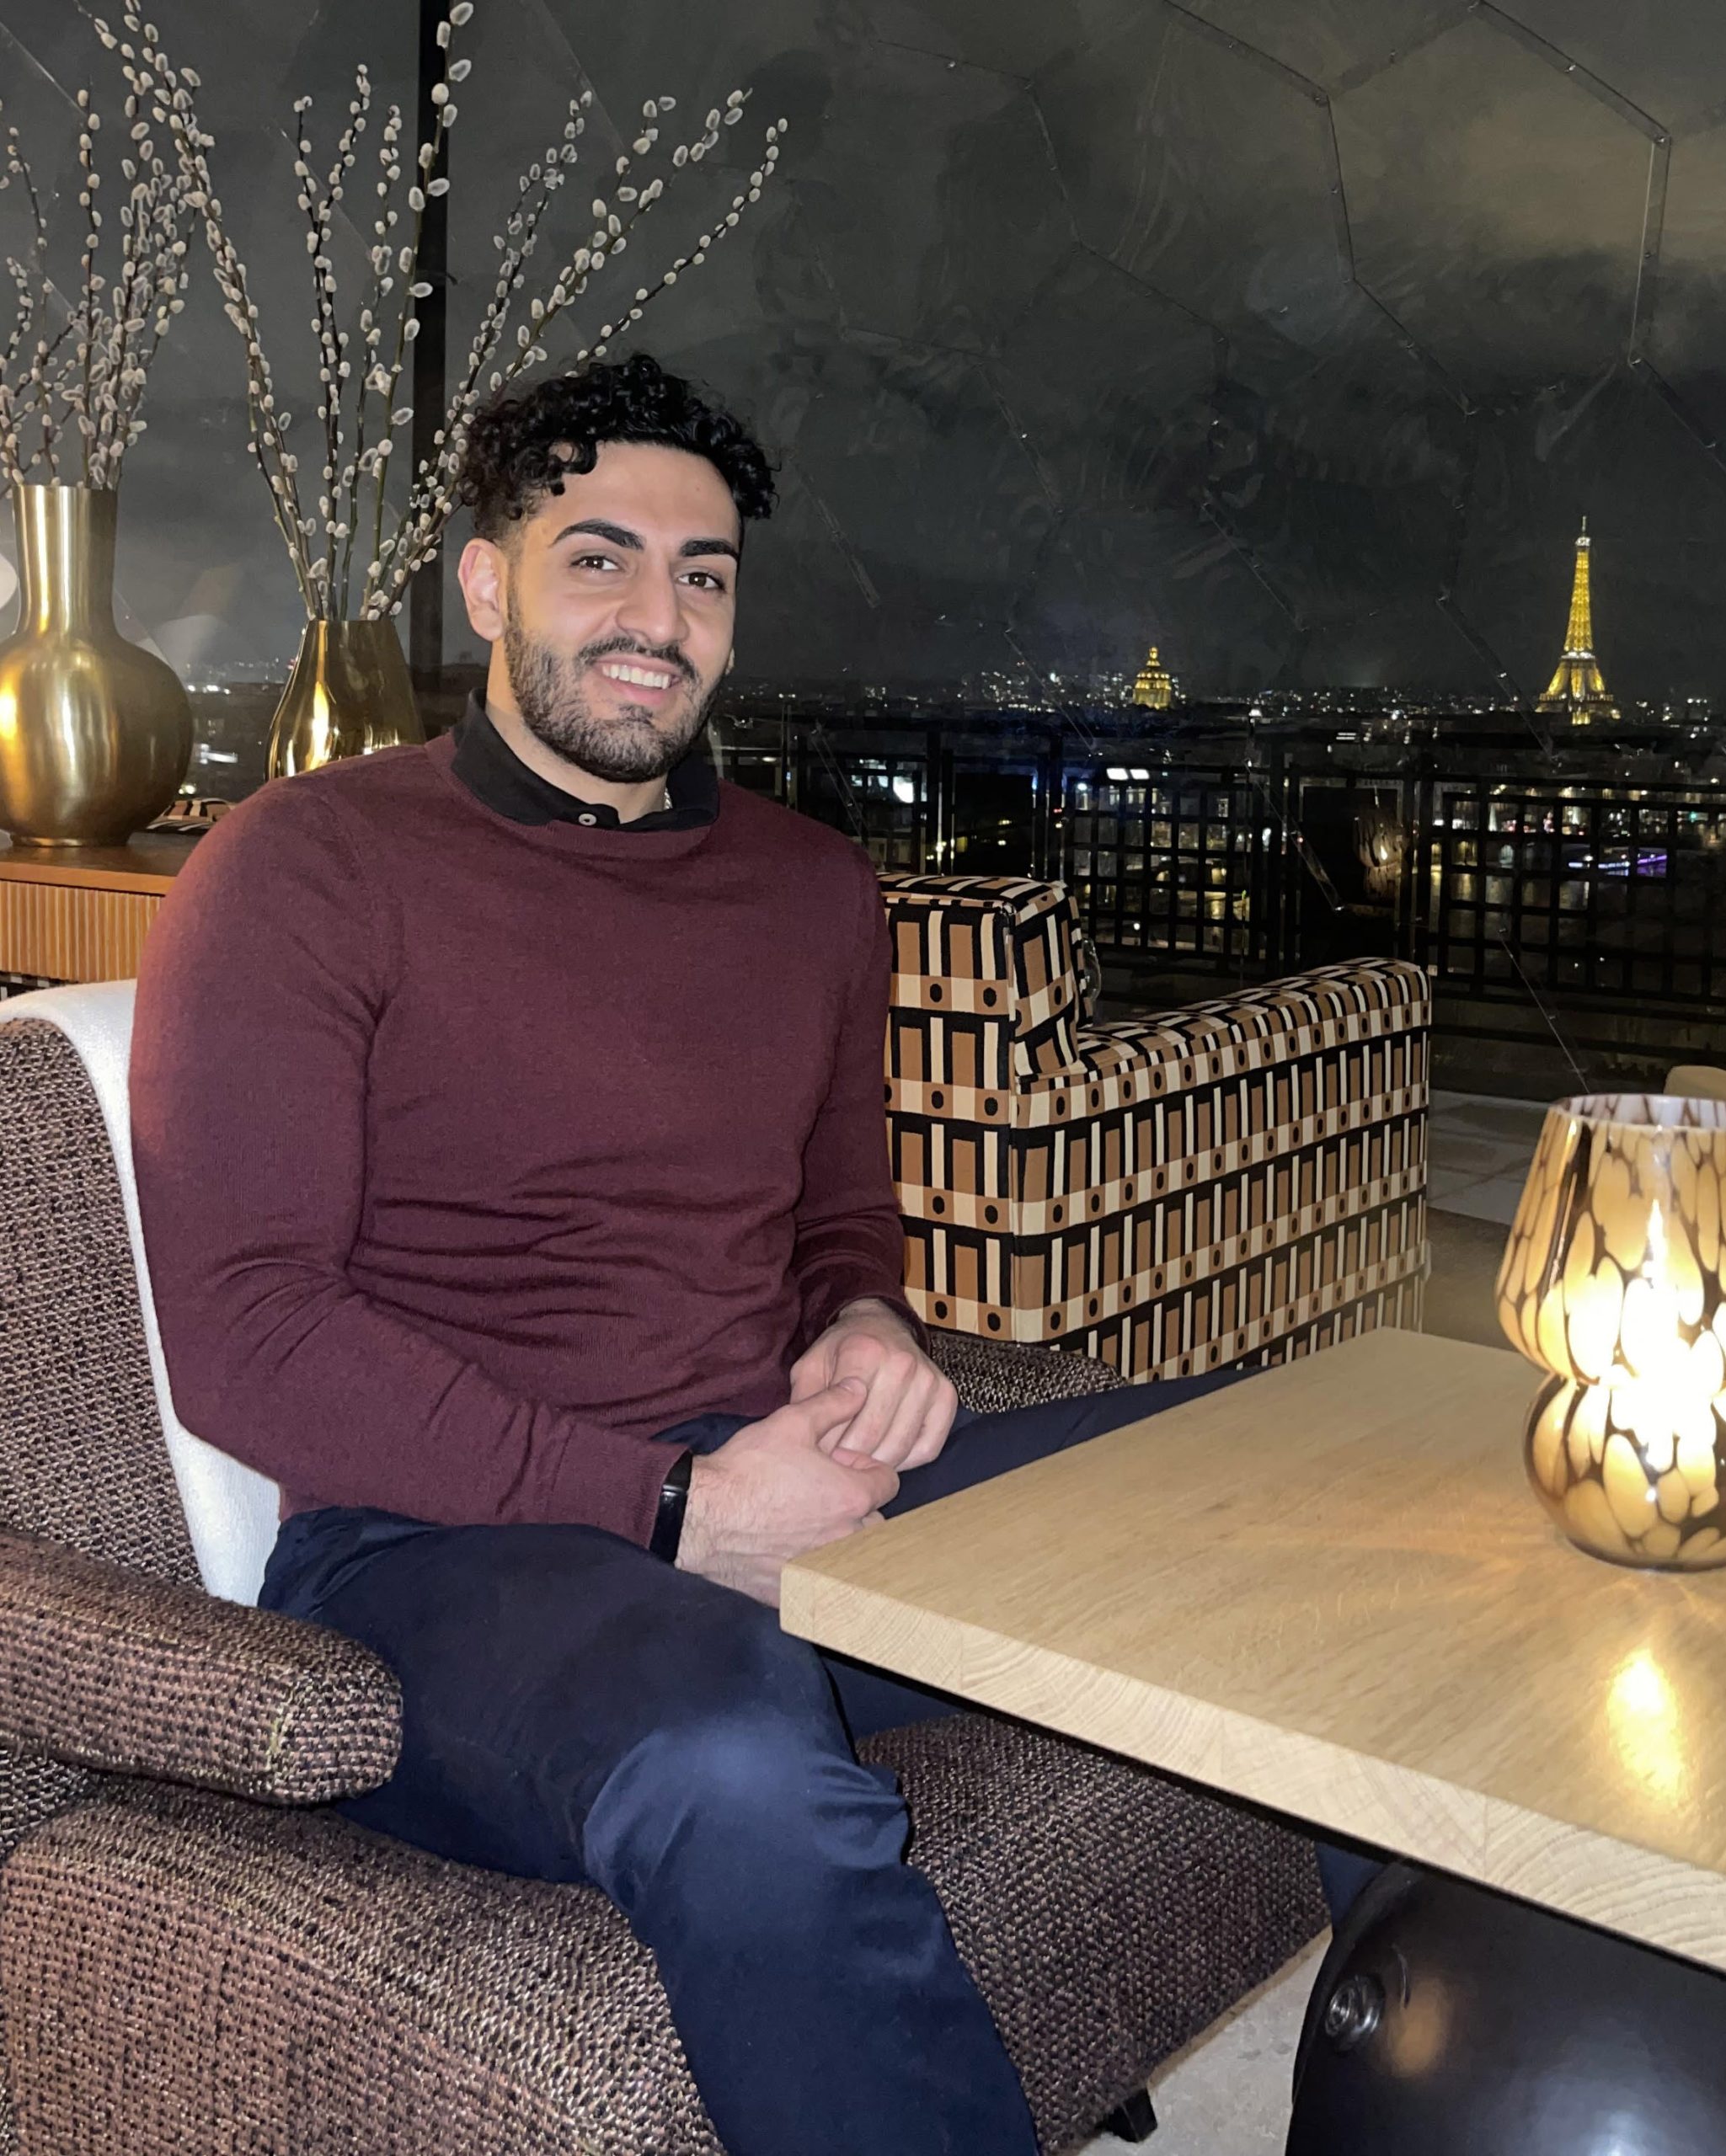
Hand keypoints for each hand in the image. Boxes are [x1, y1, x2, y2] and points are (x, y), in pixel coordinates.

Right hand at [676, 1379, 899, 1605]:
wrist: (701, 1516)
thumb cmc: (747, 1469)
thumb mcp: (791, 1422)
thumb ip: (833, 1403)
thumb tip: (860, 1387)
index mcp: (852, 1497)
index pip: (888, 1482)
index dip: (864, 1466)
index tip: (837, 1461)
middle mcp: (846, 1538)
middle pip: (875, 1521)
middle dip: (857, 1504)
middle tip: (821, 1489)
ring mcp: (822, 1568)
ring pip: (851, 1553)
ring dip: (840, 1537)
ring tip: (806, 1517)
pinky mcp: (797, 1589)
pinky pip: (820, 1580)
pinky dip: (812, 1566)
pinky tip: (785, 1546)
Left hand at [788, 1299, 957, 1471]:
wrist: (881, 1326)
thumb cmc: (842, 1352)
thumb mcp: (811, 1367)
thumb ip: (806, 1401)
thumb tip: (809, 1443)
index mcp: (864, 1351)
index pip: (847, 1417)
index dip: (829, 1444)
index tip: (819, 1455)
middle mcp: (902, 1363)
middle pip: (873, 1435)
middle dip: (849, 1459)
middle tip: (835, 1467)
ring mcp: (928, 1380)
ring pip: (900, 1446)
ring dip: (876, 1464)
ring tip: (857, 1463)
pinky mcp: (946, 1396)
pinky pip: (928, 1448)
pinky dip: (906, 1461)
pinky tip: (885, 1453)